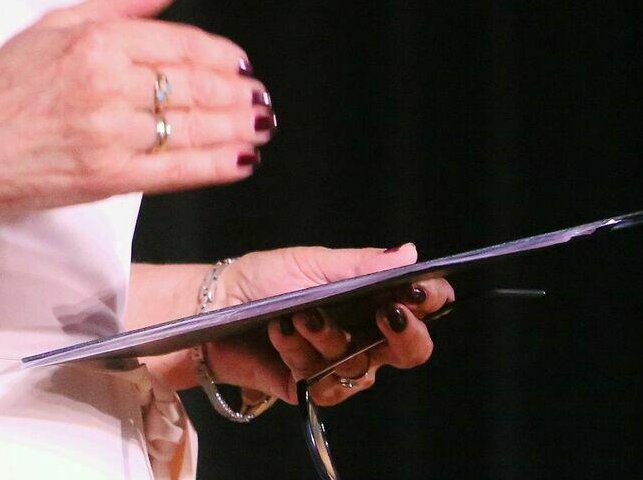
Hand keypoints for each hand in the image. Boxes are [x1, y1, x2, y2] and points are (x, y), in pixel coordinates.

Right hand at [0, 0, 274, 217]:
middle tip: (261, 98)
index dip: (219, 55)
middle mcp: (107, 84)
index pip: (179, 44)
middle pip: (194, 86)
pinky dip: (214, 165)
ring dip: (236, 128)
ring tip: (259, 126)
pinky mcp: (106, 177)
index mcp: (96, 40)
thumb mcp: (56, 23)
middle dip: (236, 93)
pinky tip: (239, 161)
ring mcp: (108, 133)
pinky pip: (175, 171)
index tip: (240, 63)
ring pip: (192, 128)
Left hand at [202, 245, 452, 405]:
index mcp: (367, 299)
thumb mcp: (310, 262)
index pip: (414, 305)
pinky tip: (281, 334)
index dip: (429, 300)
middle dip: (404, 333)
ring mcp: (338, 364)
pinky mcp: (311, 387)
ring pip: (362, 366)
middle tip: (386, 313)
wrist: (213, 307)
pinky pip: (326, 384)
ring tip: (301, 315)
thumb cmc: (261, 278)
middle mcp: (361, 334)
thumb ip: (360, 265)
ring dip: (331, 338)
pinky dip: (302, 355)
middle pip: (408, 349)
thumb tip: (409, 253)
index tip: (422, 291)